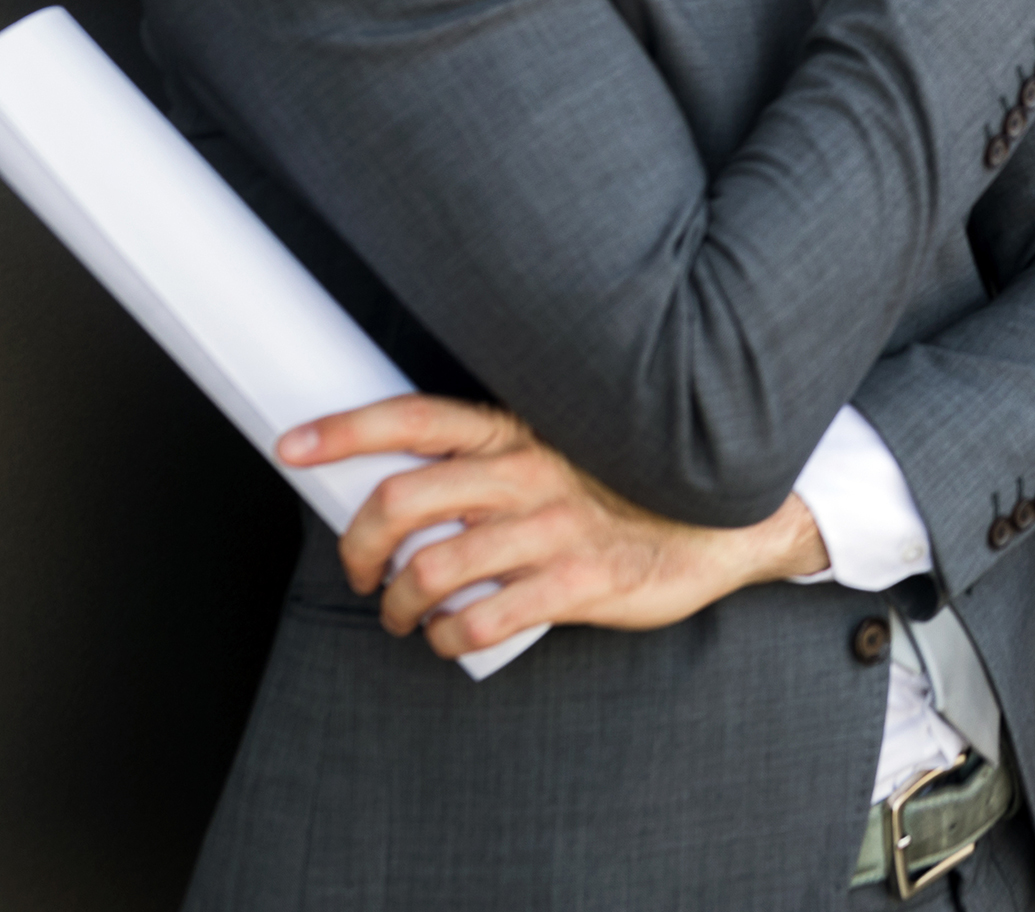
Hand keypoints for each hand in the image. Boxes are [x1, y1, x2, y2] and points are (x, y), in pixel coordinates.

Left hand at [280, 396, 827, 659]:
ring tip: (405, 616)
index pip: (416, 418)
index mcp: (520, 430)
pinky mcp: (581, 581)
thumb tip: (402, 479)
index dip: (344, 430)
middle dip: (359, 546)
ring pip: (434, 568)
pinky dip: (450, 639)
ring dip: (400, 605)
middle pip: (404, 499)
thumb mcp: (560, 454)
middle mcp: (533, 469)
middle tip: (361, 572)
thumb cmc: (622, 494)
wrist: (721, 528)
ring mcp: (557, 526)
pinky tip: (453, 638)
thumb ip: (494, 459)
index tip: (291, 448)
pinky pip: (485, 619)